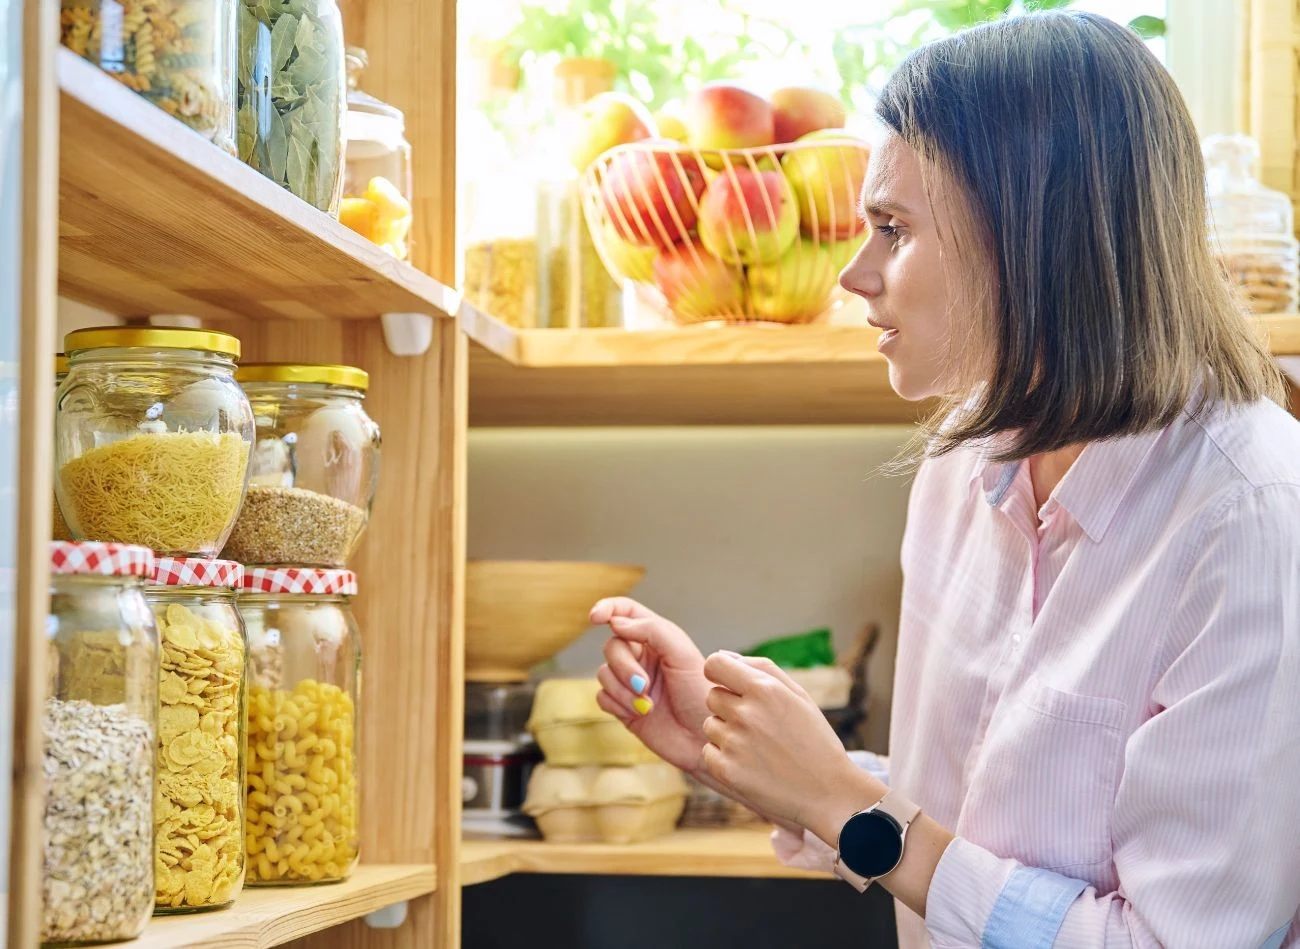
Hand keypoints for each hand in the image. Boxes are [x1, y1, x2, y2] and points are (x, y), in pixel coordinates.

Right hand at [591, 597, 710, 772]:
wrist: (703, 738)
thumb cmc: (700, 694)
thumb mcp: (682, 654)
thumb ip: (651, 631)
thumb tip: (615, 623)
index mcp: (657, 638)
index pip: (626, 612)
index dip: (607, 608)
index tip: (594, 617)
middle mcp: (642, 657)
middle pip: (612, 646)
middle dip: (624, 666)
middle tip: (644, 685)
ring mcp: (631, 682)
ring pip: (604, 673)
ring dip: (623, 690)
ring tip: (648, 705)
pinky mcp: (623, 707)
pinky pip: (602, 697)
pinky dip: (618, 704)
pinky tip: (640, 713)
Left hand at [700, 652, 870, 836]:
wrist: (829, 793)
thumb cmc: (814, 740)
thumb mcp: (798, 695)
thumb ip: (761, 668)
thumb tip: (723, 656)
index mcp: (764, 688)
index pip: (714, 664)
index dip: (718, 673)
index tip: (729, 685)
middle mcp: (746, 712)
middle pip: (712, 696)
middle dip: (729, 706)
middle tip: (758, 725)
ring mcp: (734, 742)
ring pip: (710, 725)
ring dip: (727, 733)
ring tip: (758, 748)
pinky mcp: (726, 770)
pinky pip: (708, 752)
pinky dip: (723, 758)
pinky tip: (751, 765)